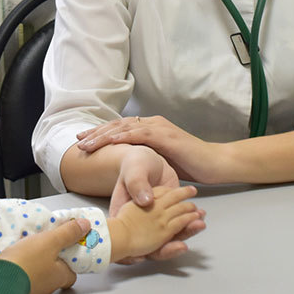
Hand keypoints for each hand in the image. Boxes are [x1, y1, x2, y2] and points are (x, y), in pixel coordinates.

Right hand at [0, 218, 90, 293]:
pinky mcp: (13, 293)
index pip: (72, 274)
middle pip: (54, 275)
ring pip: (36, 278)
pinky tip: (12, 260)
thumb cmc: (26, 262)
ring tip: (25, 251)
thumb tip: (85, 226)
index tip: (66, 250)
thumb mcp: (50, 241)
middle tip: (43, 248)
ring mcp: (30, 293)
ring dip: (32, 266)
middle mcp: (47, 289)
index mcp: (60, 277)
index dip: (70, 261)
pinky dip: (18, 271)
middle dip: (49, 262)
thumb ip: (67, 233)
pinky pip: (20, 279)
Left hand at [78, 115, 224, 183]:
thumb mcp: (162, 161)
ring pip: (125, 128)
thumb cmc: (190, 164)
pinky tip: (111, 140)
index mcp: (150, 129)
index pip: (120, 129)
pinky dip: (125, 136)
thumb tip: (129, 170)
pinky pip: (141, 134)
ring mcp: (159, 128)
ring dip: (104, 135)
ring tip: (87, 143)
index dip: (100, 134)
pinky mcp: (167, 137)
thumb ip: (146, 160)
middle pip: (118, 126)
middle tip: (78, 141)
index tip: (82, 141)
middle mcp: (152, 124)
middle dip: (96, 133)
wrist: (215, 163)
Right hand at [109, 147, 205, 262]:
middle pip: (148, 244)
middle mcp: (138, 220)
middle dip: (166, 248)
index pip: (122, 239)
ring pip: (167, 236)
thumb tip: (145, 201)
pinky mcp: (167, 214)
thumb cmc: (135, 164)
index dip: (130, 254)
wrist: (146, 158)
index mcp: (123, 213)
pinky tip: (199, 219)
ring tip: (197, 225)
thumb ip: (137, 185)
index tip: (139, 258)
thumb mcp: (133, 171)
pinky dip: (189, 223)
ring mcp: (153, 219)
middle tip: (180, 245)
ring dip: (184, 233)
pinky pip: (178, 225)